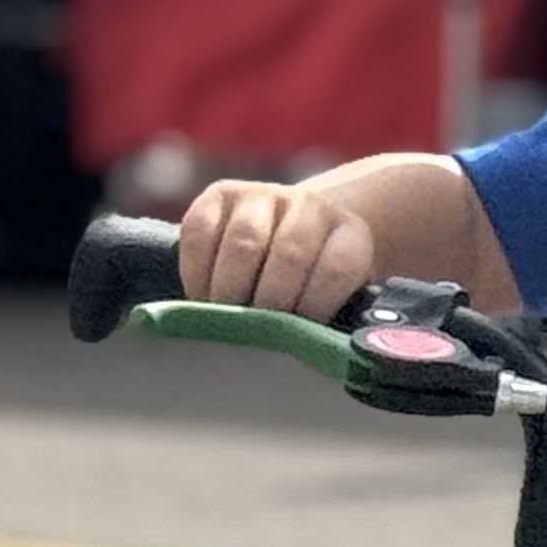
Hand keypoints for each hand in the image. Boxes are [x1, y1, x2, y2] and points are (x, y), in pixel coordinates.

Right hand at [176, 175, 377, 318]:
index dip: (314, 307)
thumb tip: (302, 352)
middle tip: (253, 334)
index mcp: (350, 235)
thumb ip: (324, 320)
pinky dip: (196, 271)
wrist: (290, 232)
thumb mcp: (334, 299)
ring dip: (230, 290)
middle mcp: (311, 206)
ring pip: (244, 242)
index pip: (337, 269)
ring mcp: (265, 194)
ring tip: (224, 319)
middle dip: (268, 303)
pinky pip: (201, 230)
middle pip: (289, 254)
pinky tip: (200, 296)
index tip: (296, 337)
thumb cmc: (312, 283)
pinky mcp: (222, 193)